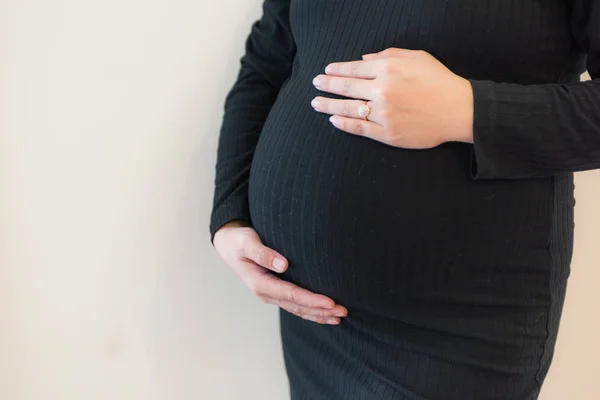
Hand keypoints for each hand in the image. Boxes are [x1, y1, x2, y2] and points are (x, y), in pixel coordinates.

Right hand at [213, 221, 347, 324]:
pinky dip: (312, 311)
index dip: (312, 300)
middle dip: (321, 311)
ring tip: (340, 317)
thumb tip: (283, 265)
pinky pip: (296, 305)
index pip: (291, 294)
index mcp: (260, 283)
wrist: (229, 245)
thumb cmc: (239, 241)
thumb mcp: (247, 242)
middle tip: (344, 311)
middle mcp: (267, 293)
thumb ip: (263, 253)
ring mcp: (272, 295)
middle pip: (298, 307)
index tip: (331, 302)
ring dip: (319, 315)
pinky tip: (326, 314)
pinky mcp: (276, 292)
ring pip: (298, 310)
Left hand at [311, 47, 473, 147]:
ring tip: (316, 103)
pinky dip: (343, 124)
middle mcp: (382, 91)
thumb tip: (362, 60)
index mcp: (388, 70)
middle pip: (346, 88)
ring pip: (348, 109)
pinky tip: (333, 120)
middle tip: (315, 84)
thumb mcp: (417, 57)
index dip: (337, 70)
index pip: (354, 69)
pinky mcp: (387, 133)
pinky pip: (359, 128)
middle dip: (327, 85)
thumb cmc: (440, 81)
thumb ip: (387, 55)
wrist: (458, 110)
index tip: (326, 71)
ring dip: (328, 105)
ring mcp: (383, 114)